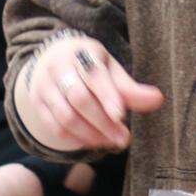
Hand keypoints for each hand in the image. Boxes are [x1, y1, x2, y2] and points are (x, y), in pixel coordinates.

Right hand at [16, 33, 162, 151]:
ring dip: (91, 134)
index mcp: (81, 52)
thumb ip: (131, 88)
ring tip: (112, 143)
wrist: (52, 58)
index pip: (94, 74)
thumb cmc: (89, 65)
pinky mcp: (37, 103)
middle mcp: (58, 67)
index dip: (107, 96)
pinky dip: (75, 139)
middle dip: (103, 122)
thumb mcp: (110, 69)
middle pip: (79, 99)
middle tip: (124, 139)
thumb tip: (158, 100)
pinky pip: (54, 127)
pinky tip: (94, 142)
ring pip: (65, 116)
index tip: (121, 115)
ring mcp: (44, 86)